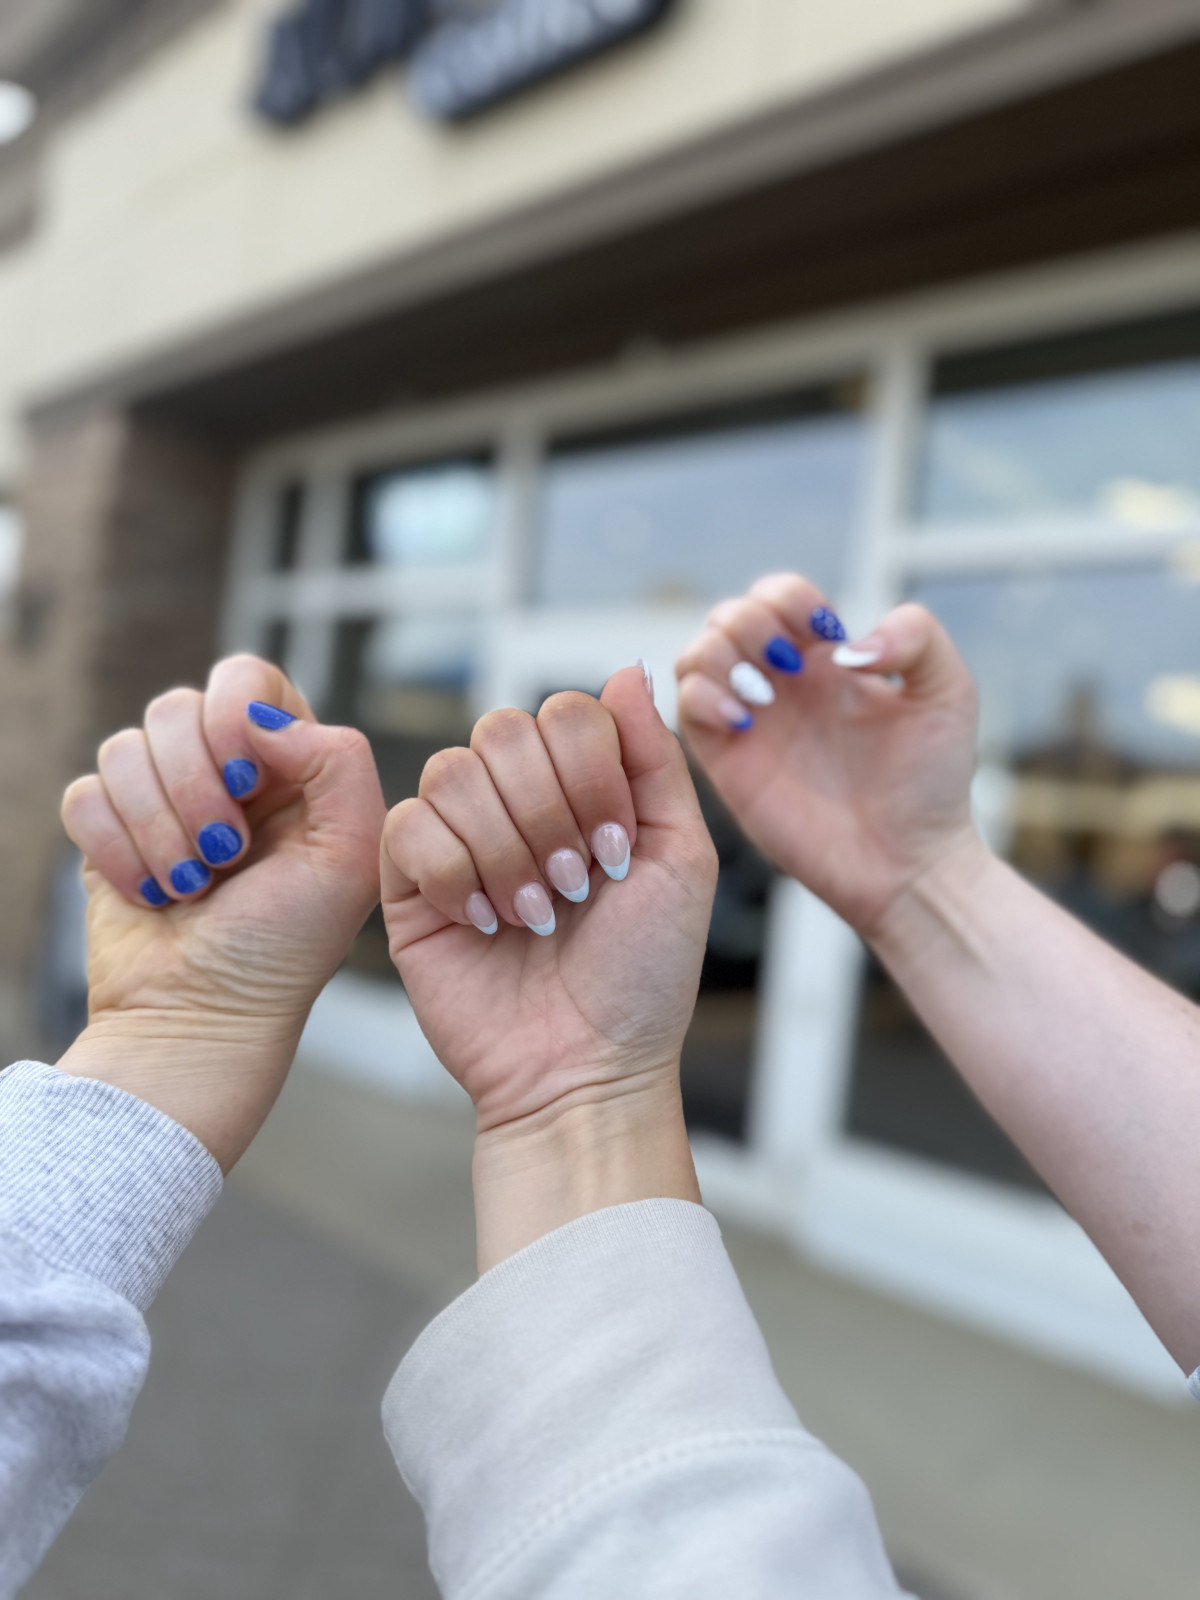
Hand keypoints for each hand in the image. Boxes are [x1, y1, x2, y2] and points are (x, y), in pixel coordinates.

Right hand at [57, 656, 384, 1168]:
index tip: (246, 781)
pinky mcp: (107, 830)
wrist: (202, 1017)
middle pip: (177, 706)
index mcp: (288, 765)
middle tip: (224, 853)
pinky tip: (153, 893)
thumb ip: (339, 762)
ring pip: (124, 746)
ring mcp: (161, 797)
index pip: (247, 679)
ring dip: (160, 828)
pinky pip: (85, 794)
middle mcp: (223, 771)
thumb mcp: (349, 857)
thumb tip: (260, 716)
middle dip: (195, 787)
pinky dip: (118, 850)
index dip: (234, 717)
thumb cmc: (284, 947)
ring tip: (193, 884)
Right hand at [381, 667, 717, 1266]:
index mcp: (581, 787)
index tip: (615, 853)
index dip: (591, 772)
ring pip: (452, 770)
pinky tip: (484, 923)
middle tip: (574, 888)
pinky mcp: (406, 882)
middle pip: (504, 729)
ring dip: (505, 850)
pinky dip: (454, 874)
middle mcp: (515, 801)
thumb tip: (628, 666)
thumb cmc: (643, 977)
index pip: (566, 711)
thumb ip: (655, 757)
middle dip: (548, 813)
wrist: (586, 1069)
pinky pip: (407, 826)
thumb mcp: (681, 856)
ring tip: (533, 915)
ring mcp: (457, 837)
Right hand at [674, 573, 982, 939]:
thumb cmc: (931, 783)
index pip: (777, 594)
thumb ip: (916, 635)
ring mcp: (750, 723)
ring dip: (720, 657)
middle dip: (749, 622)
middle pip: (727, 616)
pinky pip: (683, 709)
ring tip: (764, 696)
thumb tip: (847, 644)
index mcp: (826, 658)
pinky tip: (745, 720)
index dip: (789, 597)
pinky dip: (702, 698)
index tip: (825, 634)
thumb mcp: (948, 691)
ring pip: (695, 655)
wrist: (908, 862)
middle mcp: (780, 684)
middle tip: (791, 666)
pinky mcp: (726, 765)